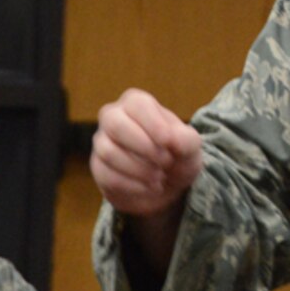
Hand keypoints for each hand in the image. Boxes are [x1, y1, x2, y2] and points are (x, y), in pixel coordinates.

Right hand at [91, 89, 202, 217]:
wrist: (166, 184)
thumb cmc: (177, 155)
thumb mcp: (190, 146)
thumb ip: (185, 139)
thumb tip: (170, 139)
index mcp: (136, 103)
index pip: (137, 105)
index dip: (153, 124)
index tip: (169, 143)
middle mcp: (113, 117)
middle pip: (115, 124)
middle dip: (143, 146)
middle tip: (166, 161)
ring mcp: (102, 142)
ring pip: (109, 152)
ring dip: (139, 168)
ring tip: (160, 177)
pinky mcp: (99, 168)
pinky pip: (107, 175)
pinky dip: (133, 185)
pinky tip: (150, 187)